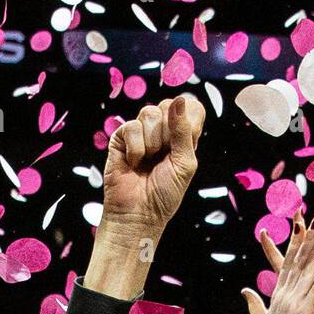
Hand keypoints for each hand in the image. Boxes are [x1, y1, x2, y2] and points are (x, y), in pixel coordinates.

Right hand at [101, 95, 204, 242]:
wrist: (139, 213)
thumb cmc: (164, 196)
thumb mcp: (185, 165)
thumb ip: (184, 132)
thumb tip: (181, 100)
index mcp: (183, 136)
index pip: (191, 107)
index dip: (189, 118)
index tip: (187, 140)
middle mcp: (162, 130)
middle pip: (169, 105)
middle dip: (169, 135)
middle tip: (163, 158)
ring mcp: (141, 131)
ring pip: (150, 112)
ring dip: (152, 143)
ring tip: (148, 162)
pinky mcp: (121, 137)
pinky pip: (132, 126)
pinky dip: (136, 149)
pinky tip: (134, 163)